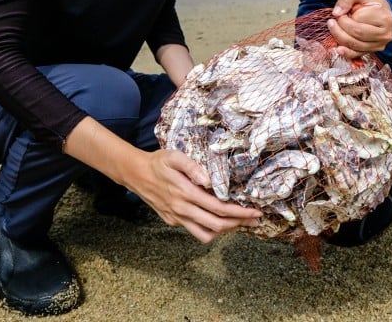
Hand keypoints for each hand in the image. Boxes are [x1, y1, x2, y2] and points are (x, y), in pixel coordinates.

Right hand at [129, 149, 261, 243]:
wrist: (135, 174)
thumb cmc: (157, 162)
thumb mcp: (173, 156)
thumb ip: (192, 166)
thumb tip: (208, 179)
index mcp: (186, 193)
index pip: (219, 208)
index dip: (240, 212)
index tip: (255, 211)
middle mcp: (182, 209)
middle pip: (217, 225)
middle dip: (240, 223)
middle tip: (255, 220)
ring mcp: (177, 218)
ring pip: (206, 234)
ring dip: (225, 231)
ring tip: (238, 221)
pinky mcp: (173, 221)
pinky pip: (195, 230)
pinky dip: (210, 228)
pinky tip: (217, 218)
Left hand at [328, 0, 391, 57]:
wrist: (386, 15)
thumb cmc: (373, 4)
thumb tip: (336, 13)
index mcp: (384, 17)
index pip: (359, 18)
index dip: (345, 16)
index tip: (340, 13)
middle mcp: (385, 33)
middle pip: (357, 33)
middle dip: (340, 27)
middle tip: (332, 21)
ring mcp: (380, 44)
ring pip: (355, 45)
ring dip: (339, 37)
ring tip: (333, 28)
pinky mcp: (373, 51)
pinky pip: (357, 54)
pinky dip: (346, 52)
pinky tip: (338, 48)